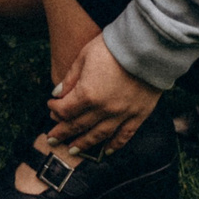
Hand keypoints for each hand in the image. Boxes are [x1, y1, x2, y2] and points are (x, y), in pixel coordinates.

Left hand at [45, 34, 162, 154]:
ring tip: (73, 150)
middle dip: (63, 132)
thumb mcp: (84, 56)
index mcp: (87, 94)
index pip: (65, 110)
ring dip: (84, 144)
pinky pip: (125, 135)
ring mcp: (122, 114)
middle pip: (78, 125)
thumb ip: (70, 78)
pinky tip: (107, 151)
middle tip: (52, 139)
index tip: (51, 106)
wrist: (147, 47)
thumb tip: (57, 93)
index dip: (55, 110)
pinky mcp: (139, 115)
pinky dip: (115, 145)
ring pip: (100, 135)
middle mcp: (104, 109)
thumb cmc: (112, 47)